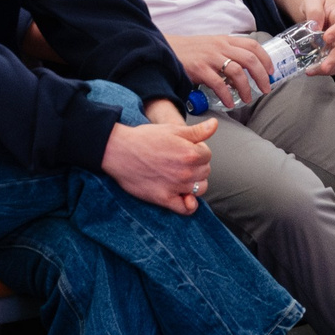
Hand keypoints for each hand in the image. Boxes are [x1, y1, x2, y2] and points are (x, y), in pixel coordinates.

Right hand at [102, 117, 217, 214]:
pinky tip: (184, 197)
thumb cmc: (144, 138)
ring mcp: (176, 187)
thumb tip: (214, 125)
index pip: (208, 155)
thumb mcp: (172, 129)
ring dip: (194, 183)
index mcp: (190, 153)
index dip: (198, 150)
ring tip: (181, 176)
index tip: (187, 149)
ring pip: (199, 189)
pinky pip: (186, 209)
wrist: (120, 151)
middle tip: (181, 161)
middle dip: (197, 166)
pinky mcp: (164, 199)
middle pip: (205, 172)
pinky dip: (189, 205)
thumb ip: (197, 131)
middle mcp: (186, 172)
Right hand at [169, 32, 276, 108]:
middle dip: (262, 76)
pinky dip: (227, 95)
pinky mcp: (200, 69)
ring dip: (246, 88)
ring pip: (237, 72)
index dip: (265, 59)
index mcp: (225, 40)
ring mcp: (210, 57)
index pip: (252, 46)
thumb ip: (227, 53)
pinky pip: (219, 84)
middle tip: (266, 89)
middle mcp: (220, 47)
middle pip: (249, 59)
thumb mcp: (212, 45)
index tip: (271, 72)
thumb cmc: (191, 51)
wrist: (166, 49)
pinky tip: (229, 103)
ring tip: (247, 99)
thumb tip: (244, 72)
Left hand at [294, 0, 334, 75]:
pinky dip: (330, 71)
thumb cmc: (318, 6)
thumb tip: (315, 26)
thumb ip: (314, 10)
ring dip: (331, 67)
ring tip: (314, 71)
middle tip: (324, 66)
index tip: (326, 38)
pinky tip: (316, 71)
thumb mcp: (313, 2)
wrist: (319, 13)